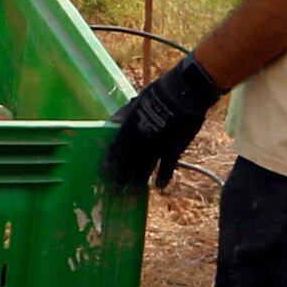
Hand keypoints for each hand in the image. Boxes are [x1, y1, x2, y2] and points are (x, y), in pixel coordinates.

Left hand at [99, 57, 219, 192]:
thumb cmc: (158, 94)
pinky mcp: (175, 147)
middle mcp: (142, 138)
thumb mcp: (136, 101)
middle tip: (114, 191)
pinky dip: (163, 176)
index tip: (104, 172)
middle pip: (129, 161)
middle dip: (121, 177)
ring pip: (146, 167)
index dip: (110, 160)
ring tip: (131, 193)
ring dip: (138, 181)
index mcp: (131, 125)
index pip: (117, 147)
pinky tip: (158, 187)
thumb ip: (123, 113)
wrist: (183, 93)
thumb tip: (111, 121)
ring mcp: (159, 144)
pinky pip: (168, 165)